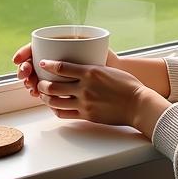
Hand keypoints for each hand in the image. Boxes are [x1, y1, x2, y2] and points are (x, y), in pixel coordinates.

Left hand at [35, 59, 169, 137]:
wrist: (137, 104)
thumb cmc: (126, 84)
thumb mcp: (107, 70)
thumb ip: (90, 70)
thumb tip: (77, 68)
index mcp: (90, 72)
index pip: (61, 67)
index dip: (48, 65)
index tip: (42, 63)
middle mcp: (84, 88)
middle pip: (53, 86)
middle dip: (42, 84)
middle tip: (39, 82)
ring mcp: (85, 103)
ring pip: (56, 102)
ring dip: (46, 98)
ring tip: (44, 96)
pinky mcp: (87, 116)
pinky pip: (65, 114)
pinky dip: (57, 110)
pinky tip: (55, 108)